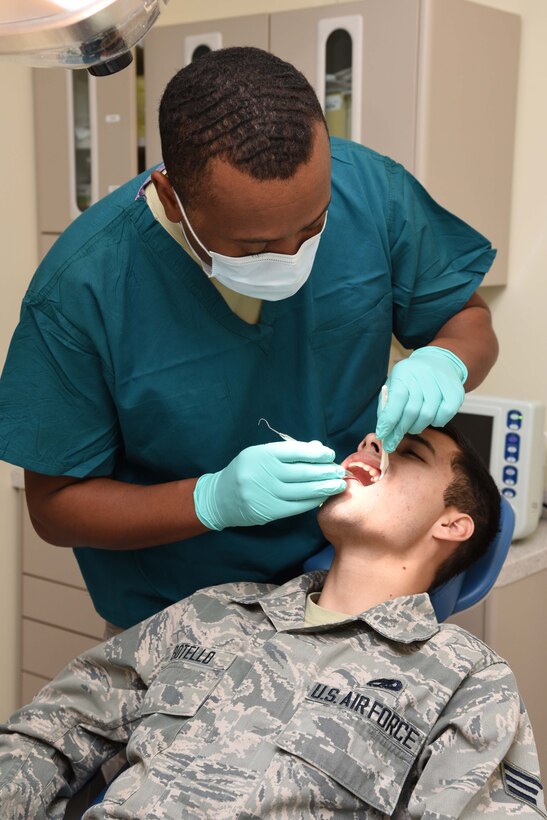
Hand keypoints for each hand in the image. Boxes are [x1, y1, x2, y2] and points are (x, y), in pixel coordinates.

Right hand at [193, 440, 346, 529]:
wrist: (220, 497)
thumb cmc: (246, 471)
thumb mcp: (262, 455)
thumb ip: (288, 452)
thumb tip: (318, 448)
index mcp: (261, 454)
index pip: (295, 451)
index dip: (316, 453)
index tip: (329, 454)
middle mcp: (262, 473)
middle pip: (302, 472)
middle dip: (325, 472)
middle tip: (340, 472)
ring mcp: (264, 493)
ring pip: (301, 491)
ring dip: (323, 488)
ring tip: (338, 485)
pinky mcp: (267, 511)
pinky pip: (296, 506)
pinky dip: (311, 501)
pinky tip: (322, 497)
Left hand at [375, 346, 467, 451]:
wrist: (438, 362)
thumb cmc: (411, 379)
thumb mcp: (394, 386)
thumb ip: (387, 407)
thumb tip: (383, 432)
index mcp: (404, 372)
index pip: (396, 399)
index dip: (389, 420)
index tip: (382, 435)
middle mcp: (424, 375)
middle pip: (412, 410)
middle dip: (400, 429)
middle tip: (394, 439)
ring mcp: (442, 382)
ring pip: (428, 415)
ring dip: (417, 426)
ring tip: (412, 426)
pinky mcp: (456, 391)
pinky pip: (445, 415)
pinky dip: (436, 422)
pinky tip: (430, 418)